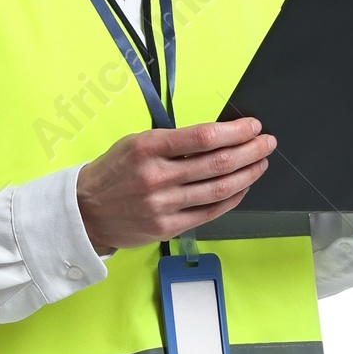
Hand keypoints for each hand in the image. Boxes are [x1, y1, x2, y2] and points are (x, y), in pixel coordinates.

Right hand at [77, 115, 275, 251]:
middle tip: (267, 143)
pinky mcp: (167, 227)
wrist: (85, 212)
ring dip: (247, 174)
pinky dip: (231, 198)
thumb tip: (216, 136)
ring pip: (218, 189)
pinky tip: (243, 187)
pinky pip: (209, 212)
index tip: (253, 126)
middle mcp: (157, 177)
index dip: (235, 131)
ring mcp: (163, 205)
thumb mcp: (136, 143)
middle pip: (218, 163)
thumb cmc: (113, 173)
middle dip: (250, 150)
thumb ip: (173, 141)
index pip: (204, 137)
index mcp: (149, 148)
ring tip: (261, 163)